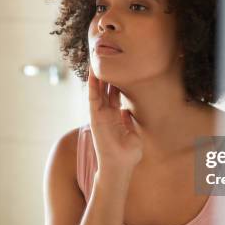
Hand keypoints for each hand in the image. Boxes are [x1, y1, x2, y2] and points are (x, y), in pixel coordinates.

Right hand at [88, 66, 142, 180]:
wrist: (120, 167)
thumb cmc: (127, 155)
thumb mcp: (132, 134)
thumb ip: (128, 121)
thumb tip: (127, 112)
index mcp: (115, 116)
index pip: (114, 94)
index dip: (115, 81)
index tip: (118, 67)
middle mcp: (106, 113)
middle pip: (105, 89)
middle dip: (106, 74)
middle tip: (106, 57)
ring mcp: (100, 115)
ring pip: (98, 90)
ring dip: (97, 75)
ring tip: (97, 58)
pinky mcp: (96, 118)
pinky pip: (93, 98)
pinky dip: (92, 85)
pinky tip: (92, 73)